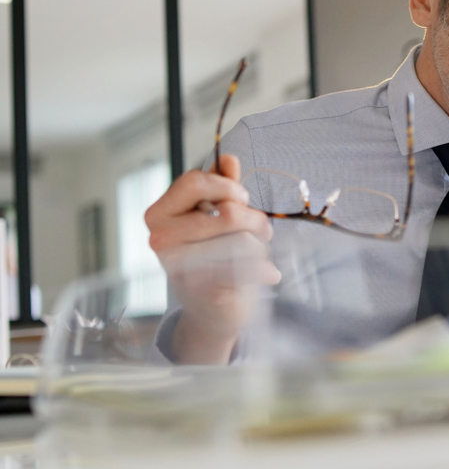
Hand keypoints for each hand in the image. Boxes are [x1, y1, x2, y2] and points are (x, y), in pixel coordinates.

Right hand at [145, 155, 279, 363]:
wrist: (210, 309)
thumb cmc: (210, 255)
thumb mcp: (211, 216)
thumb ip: (219, 186)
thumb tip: (227, 160)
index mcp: (159, 214)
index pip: (194, 181)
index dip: (227, 186)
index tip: (242, 198)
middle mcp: (161, 239)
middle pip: (227, 212)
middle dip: (255, 219)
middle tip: (262, 228)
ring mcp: (178, 266)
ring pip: (240, 240)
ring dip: (260, 245)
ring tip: (261, 251)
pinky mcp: (202, 291)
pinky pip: (247, 268)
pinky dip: (264, 270)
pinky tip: (269, 274)